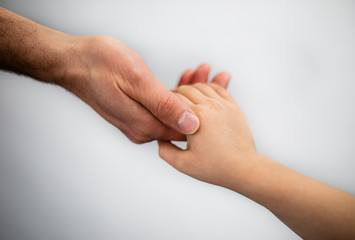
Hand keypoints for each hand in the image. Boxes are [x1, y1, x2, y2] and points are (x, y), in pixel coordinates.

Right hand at [61, 37, 230, 142]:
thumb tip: (191, 125)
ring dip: (188, 92)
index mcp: (143, 126)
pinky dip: (174, 93)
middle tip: (216, 74)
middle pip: (181, 120)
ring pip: (172, 112)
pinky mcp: (135, 113)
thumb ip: (164, 106)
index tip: (219, 87)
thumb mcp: (137, 81)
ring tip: (203, 71)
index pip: (185, 128)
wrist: (74, 62)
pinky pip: (161, 107)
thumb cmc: (101, 65)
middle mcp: (141, 129)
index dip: (205, 109)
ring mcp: (137, 122)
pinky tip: (185, 78)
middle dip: (200, 97)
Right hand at [158, 83, 257, 187]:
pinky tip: (202, 96)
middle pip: (187, 89)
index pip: (174, 99)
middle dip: (176, 94)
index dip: (165, 102)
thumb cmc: (216, 168)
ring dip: (191, 90)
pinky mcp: (233, 107)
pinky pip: (218, 89)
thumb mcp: (183, 164)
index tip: (161, 109)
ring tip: (184, 100)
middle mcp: (211, 106)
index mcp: (197, 117)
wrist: (244, 168)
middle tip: (170, 104)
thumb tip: (159, 138)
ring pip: (202, 86)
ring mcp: (224, 105)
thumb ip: (165, 150)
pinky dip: (207, 88)